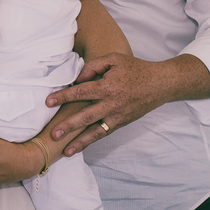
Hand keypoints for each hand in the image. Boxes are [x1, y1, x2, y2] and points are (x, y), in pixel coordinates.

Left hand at [45, 53, 190, 155]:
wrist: (160, 84)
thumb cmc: (135, 69)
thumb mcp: (114, 59)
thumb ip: (93, 66)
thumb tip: (77, 79)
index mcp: (109, 86)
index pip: (81, 92)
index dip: (64, 97)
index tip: (49, 102)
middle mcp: (112, 104)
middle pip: (86, 117)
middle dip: (68, 126)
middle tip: (53, 134)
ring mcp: (118, 116)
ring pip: (96, 132)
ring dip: (80, 142)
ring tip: (65, 151)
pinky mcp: (121, 123)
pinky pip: (104, 133)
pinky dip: (91, 141)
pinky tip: (79, 148)